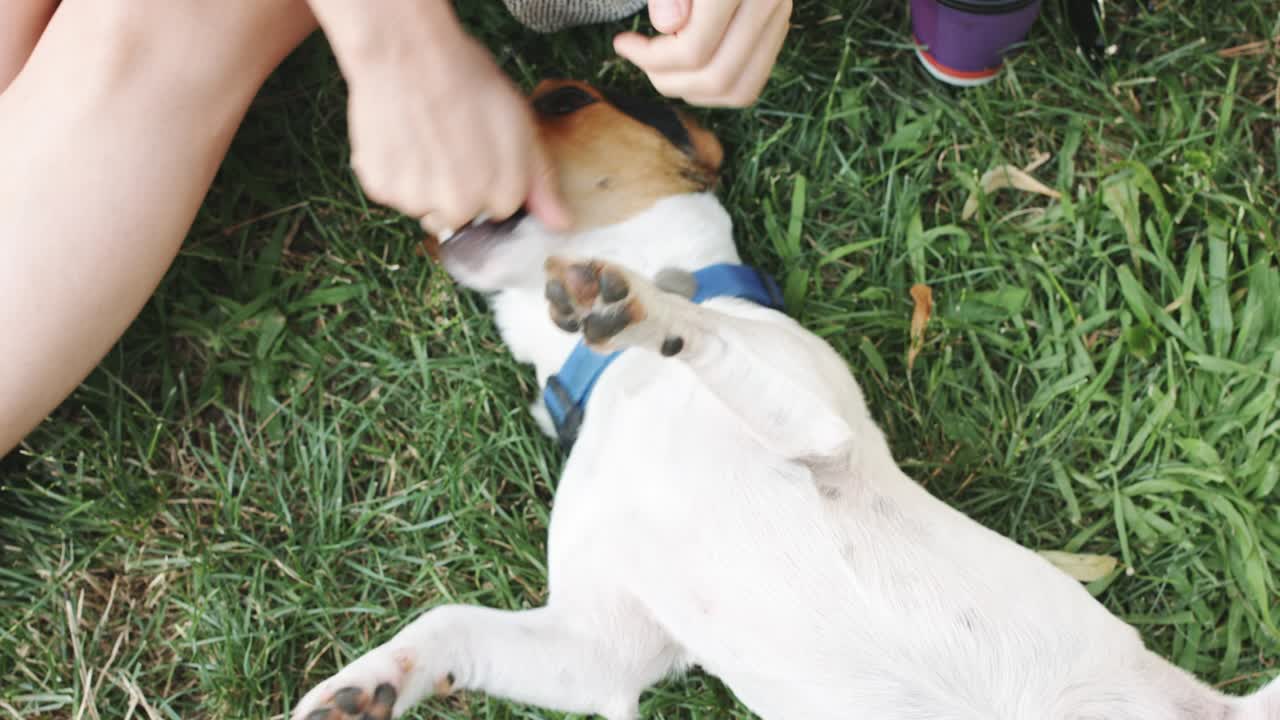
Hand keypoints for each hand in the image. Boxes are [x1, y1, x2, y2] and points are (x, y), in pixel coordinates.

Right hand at [310, 0, 568, 233]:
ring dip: (423, 184)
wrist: (411, 56)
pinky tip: (401, 138)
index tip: (482, 152)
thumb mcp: (522, 126)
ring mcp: (418, 201)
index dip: (491, 179)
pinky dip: (393, 172)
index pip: (499, 210)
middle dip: (456, 189)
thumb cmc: (469, 82)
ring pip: (423, 207)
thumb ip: (541, 182)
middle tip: (450, 145)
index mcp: (501, 195)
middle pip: (459, 215)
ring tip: (424, 138)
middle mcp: (461, 208)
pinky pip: (390, 192)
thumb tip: (560, 225)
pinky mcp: (382, 188)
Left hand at [613, 0, 790, 107]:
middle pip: (716, 76)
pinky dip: (714, 88)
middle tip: (640, 57)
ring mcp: (780, 14)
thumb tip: (668, 26)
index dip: (649, 58)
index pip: (694, 49)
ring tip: (660, 66)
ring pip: (738, 89)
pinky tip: (686, 68)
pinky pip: (750, 82)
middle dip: (666, 79)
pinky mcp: (778, 25)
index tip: (622, 43)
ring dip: (690, 90)